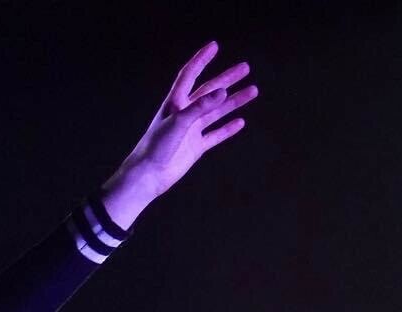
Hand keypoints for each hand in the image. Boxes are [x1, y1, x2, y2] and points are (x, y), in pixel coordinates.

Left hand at [109, 40, 259, 214]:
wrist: (149, 176)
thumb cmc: (156, 146)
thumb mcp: (178, 122)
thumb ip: (200, 107)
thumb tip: (223, 92)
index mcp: (175, 102)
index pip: (189, 75)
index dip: (201, 60)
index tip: (214, 46)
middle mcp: (185, 113)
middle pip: (209, 91)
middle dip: (227, 78)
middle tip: (245, 68)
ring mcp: (191, 130)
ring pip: (216, 112)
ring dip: (234, 101)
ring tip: (252, 91)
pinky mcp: (196, 147)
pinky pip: (215, 135)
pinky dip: (227, 129)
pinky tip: (240, 122)